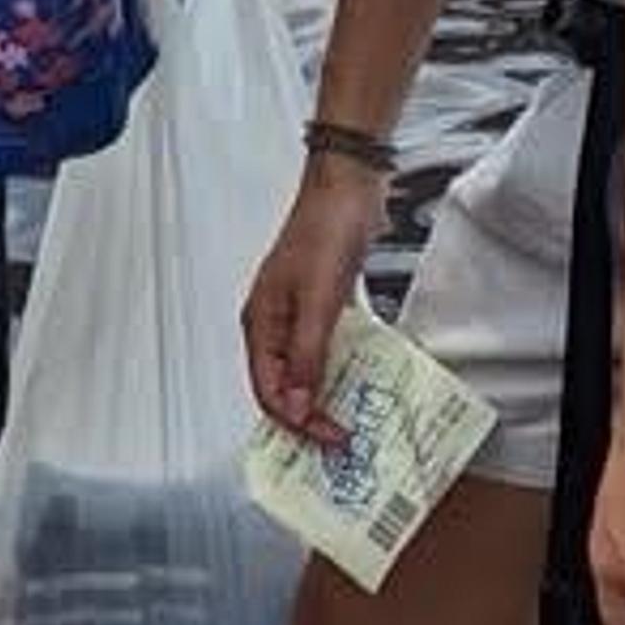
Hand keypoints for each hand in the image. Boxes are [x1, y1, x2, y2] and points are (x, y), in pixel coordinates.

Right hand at [241, 155, 385, 443]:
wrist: (349, 184)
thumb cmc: (326, 229)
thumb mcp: (318, 301)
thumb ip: (307, 356)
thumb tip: (297, 406)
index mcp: (261, 323)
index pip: (269, 392)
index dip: (298, 422)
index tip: (331, 439)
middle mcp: (274, 322)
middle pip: (284, 387)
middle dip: (309, 417)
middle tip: (341, 440)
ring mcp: (298, 313)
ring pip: (306, 369)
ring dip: (326, 394)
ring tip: (351, 418)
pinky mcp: (322, 303)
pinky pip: (327, 347)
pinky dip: (342, 366)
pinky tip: (363, 379)